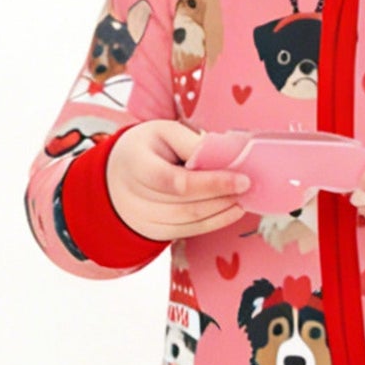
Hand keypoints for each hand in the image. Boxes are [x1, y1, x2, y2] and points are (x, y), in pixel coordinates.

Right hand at [106, 119, 251, 241]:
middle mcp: (134, 198)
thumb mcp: (164, 132)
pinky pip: (188, 231)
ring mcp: (142, 219)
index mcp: (136, 165)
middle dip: (222, 197)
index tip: (242, 179)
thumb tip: (226, 156)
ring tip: (243, 198)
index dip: (212, 183)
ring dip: (222, 211)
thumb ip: (192, 143)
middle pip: (186, 204)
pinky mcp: (153, 232)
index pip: (176, 182)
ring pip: (189, 221)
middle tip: (249, 186)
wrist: (115, 176)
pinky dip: (213, 222)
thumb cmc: (146, 148)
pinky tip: (230, 210)